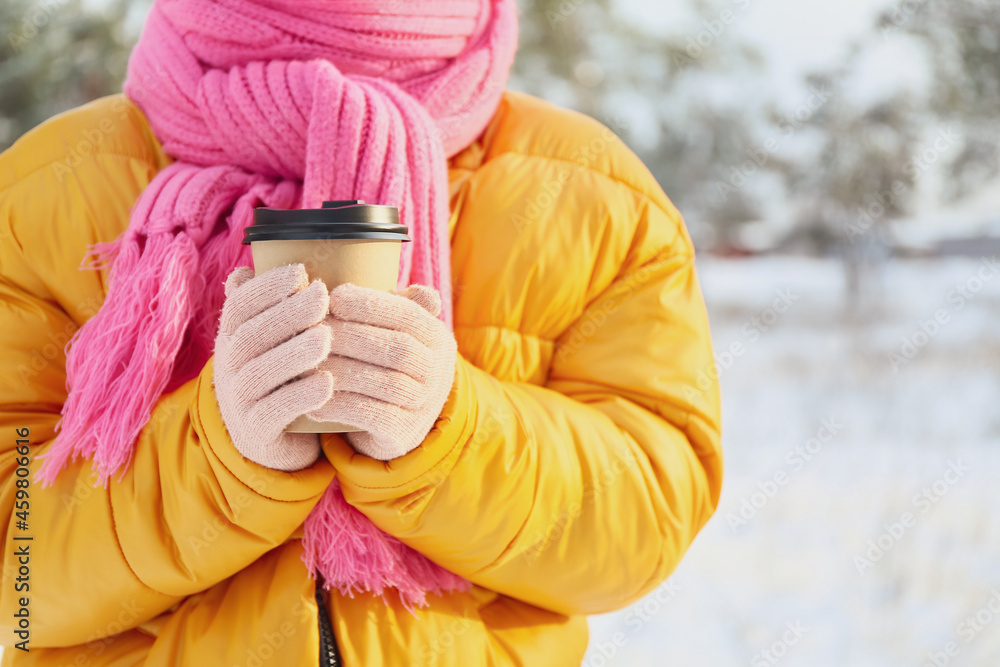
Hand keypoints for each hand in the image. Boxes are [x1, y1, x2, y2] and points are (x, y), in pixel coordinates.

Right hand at [213, 264, 333, 470]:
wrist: (274, 443)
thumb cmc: (282, 379)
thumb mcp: (273, 344)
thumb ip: (274, 310)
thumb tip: (268, 269)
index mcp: (232, 339)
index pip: (239, 307)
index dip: (267, 287)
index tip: (300, 271)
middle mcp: (228, 368)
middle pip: (250, 336)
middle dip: (287, 313)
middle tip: (322, 296)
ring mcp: (238, 402)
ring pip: (261, 373)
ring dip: (295, 353)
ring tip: (327, 337)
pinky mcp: (255, 432)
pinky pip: (273, 413)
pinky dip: (300, 396)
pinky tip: (327, 383)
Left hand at [307, 283, 457, 460]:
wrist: (395, 424)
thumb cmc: (383, 364)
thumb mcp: (392, 332)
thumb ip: (389, 305)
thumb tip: (392, 286)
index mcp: (437, 338)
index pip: (409, 316)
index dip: (372, 305)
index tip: (334, 297)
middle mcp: (438, 371)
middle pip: (397, 349)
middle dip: (351, 336)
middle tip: (312, 329)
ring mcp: (424, 405)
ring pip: (385, 384)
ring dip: (341, 371)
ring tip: (305, 363)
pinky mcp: (404, 433)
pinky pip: (374, 418)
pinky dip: (341, 407)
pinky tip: (312, 400)